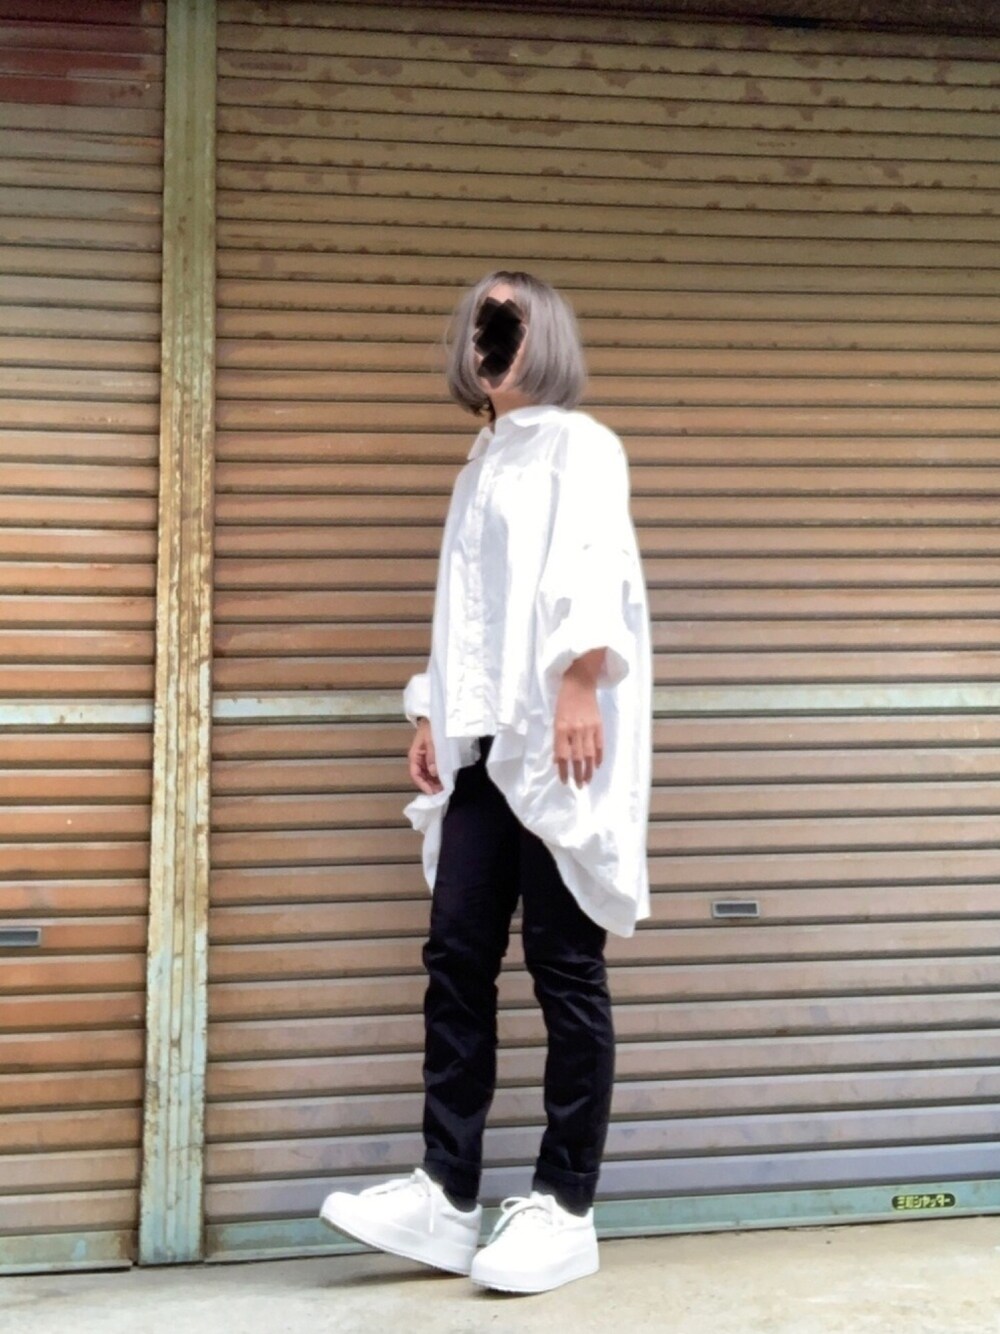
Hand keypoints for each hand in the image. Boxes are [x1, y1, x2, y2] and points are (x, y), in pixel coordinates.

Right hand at [408, 718, 442, 793]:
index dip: (423, 784)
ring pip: (426, 776)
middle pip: (421, 777)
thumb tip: (434, 773)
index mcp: (415, 755)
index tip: (432, 791)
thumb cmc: (432, 727)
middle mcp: (418, 759)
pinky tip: (444, 781)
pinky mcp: (431, 758)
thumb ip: (433, 756)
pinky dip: (437, 777)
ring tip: (443, 789)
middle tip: (441, 793)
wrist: (433, 717)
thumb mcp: (433, 740)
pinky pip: (432, 771)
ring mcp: (424, 759)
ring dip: (434, 783)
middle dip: (429, 786)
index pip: (415, 774)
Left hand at [554, 651, 605, 786]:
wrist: (580, 681)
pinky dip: (599, 757)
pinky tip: (597, 766)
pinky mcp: (599, 724)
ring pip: (589, 754)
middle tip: (579, 786)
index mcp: (561, 728)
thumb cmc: (564, 701)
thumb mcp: (555, 719)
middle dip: (578, 774)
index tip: (564, 782)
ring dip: (589, 770)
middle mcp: (575, 730)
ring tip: (588, 781)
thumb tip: (557, 760)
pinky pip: (600, 744)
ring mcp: (588, 727)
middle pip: (577, 758)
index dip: (563, 771)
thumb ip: (557, 740)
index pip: (562, 755)